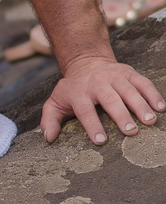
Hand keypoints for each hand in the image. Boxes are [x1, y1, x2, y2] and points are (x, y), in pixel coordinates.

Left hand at [41, 52, 165, 144]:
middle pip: (110, 99)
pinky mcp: (129, 73)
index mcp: (79, 93)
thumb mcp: (55, 102)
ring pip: (129, 90)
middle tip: (131, 131)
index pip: (85, 110)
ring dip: (140, 105)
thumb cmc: (72, 90)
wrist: (86, 62)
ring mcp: (115, 77)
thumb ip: (49, 120)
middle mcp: (97, 83)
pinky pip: (143, 83)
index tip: (101, 141)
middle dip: (121, 115)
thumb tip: (48, 138)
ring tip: (149, 121)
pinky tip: (161, 107)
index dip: (92, 126)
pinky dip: (153, 94)